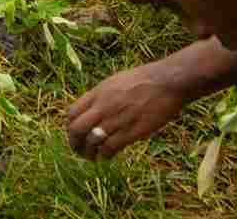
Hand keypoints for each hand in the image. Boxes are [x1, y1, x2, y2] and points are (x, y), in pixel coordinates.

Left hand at [65, 62, 191, 159]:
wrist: (166, 82)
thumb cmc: (143, 80)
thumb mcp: (114, 82)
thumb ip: (101, 97)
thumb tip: (92, 111)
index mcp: (97, 93)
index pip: (72, 113)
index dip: (70, 127)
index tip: (74, 134)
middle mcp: (103, 107)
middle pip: (76, 129)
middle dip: (74, 143)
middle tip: (79, 150)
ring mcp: (116, 119)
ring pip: (92, 141)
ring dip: (89, 153)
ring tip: (92, 157)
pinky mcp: (131, 131)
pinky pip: (110, 147)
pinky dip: (105, 155)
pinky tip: (107, 156)